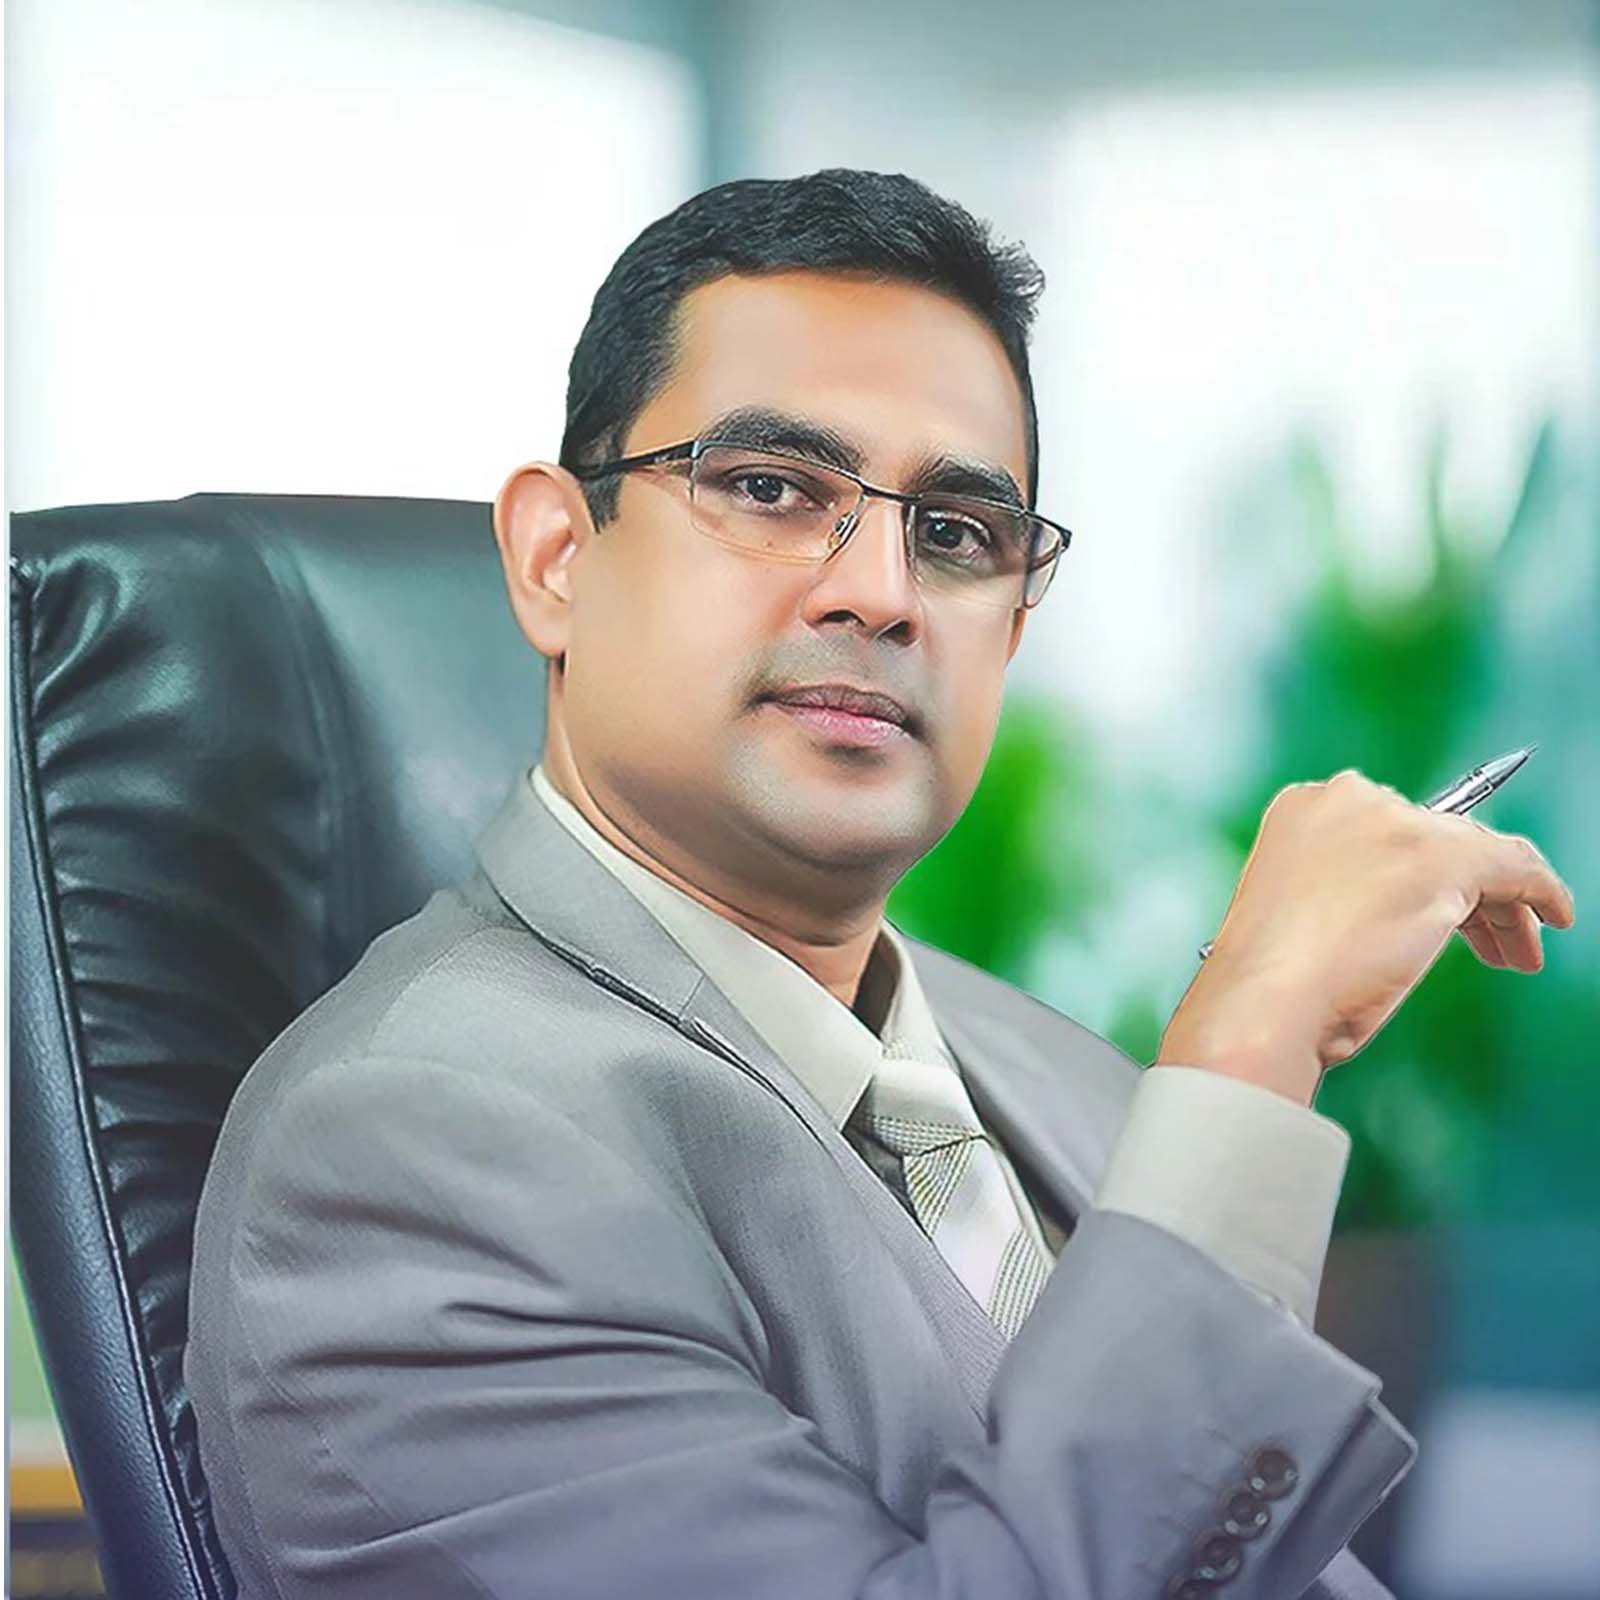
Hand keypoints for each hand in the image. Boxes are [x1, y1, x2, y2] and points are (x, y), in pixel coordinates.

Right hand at [1155, 769, 1577, 1105]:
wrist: (1265, 1000)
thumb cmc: (1269, 980)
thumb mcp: (1298, 914)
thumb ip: (1341, 894)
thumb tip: (1389, 917)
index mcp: (1301, 809)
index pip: (1386, 831)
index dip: (1417, 873)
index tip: (1433, 906)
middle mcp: (1347, 801)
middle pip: (1434, 838)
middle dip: (1465, 893)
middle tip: (1484, 940)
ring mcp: (1395, 825)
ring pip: (1475, 854)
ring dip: (1501, 906)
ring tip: (1512, 952)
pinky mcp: (1444, 856)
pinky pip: (1516, 866)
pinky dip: (1543, 892)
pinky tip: (1554, 915)